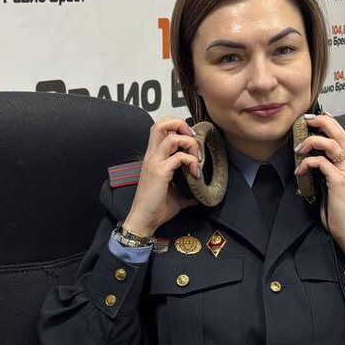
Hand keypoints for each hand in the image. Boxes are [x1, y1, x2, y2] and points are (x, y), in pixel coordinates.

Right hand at [122, 117, 199, 236]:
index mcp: (154, 157)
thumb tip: (199, 194)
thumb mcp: (176, 195)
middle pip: (161, 124)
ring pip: (172, 137)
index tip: (191, 143)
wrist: (144, 220)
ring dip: (189, 144)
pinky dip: (191, 162)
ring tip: (197, 159)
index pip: (161, 129)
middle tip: (193, 140)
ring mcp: (154, 162)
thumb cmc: (156, 208)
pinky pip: (179, 157)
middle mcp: (152, 156)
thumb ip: (186, 190)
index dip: (177, 128)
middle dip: (180, 125)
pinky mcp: (159, 172)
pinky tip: (196, 174)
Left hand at [294, 113, 344, 260]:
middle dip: (323, 122)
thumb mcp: (329, 186)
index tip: (315, 118)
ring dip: (312, 142)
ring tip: (299, 148)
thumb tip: (306, 165)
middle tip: (307, 120)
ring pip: (331, 145)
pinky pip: (322, 163)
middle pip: (341, 134)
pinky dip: (308, 163)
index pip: (343, 136)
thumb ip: (323, 173)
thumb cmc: (337, 209)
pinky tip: (299, 170)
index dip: (331, 124)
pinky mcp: (339, 182)